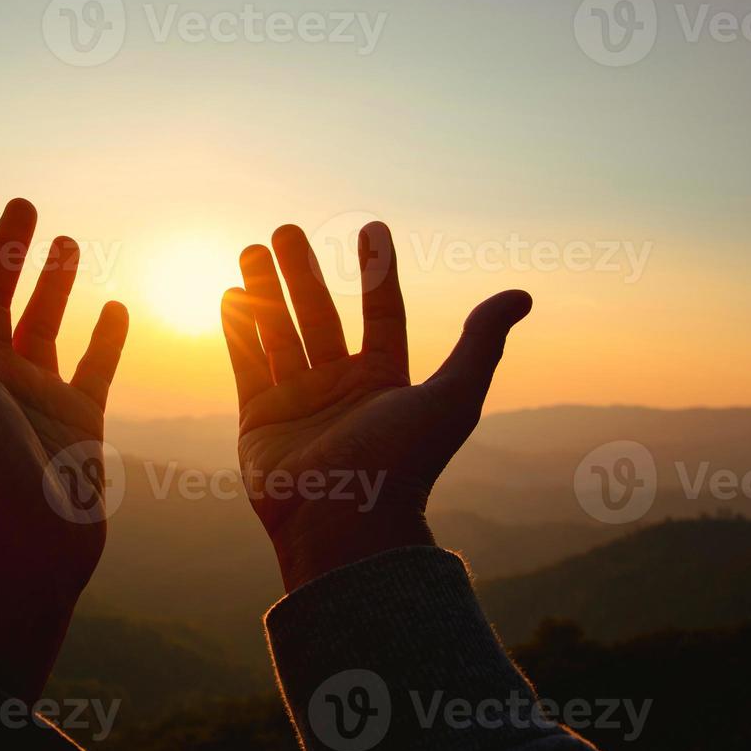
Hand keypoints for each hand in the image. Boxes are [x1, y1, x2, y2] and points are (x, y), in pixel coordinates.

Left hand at [0, 187, 128, 699]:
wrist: (24, 558)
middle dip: (8, 250)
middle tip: (25, 205)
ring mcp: (34, 398)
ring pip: (44, 324)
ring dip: (54, 284)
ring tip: (66, 239)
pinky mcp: (77, 422)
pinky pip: (93, 367)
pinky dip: (105, 338)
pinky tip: (117, 306)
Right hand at [220, 222, 530, 593]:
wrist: (344, 523)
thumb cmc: (404, 462)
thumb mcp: (454, 396)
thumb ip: (481, 342)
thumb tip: (522, 294)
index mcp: (384, 382)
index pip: (381, 314)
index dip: (377, 272)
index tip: (372, 227)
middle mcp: (339, 389)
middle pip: (319, 316)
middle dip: (302, 273)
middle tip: (286, 229)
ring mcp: (296, 403)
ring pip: (278, 334)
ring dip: (265, 291)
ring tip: (252, 249)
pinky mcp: (258, 420)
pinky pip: (246, 365)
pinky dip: (238, 330)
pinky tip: (229, 293)